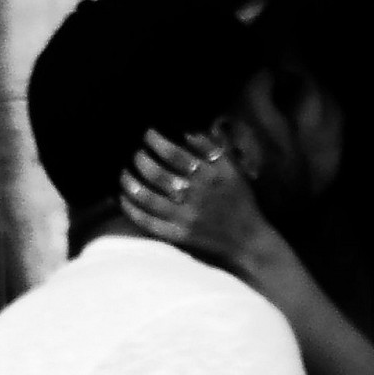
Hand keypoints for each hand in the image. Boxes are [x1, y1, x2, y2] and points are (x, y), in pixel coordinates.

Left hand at [120, 127, 279, 275]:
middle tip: (136, 154)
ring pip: (147, 197)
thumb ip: (211, 151)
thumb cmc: (241, 202)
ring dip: (130, 183)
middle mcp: (195, 195)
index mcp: (210, 177)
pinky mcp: (178, 235)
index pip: (175, 154)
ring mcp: (185, 217)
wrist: (249, 241)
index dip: (156, 141)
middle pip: (156, 174)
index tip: (148, 134)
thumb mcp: (234, 171)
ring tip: (125, 174)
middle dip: (140, 160)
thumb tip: (185, 133)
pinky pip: (148, 222)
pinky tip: (124, 199)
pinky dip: (132, 210)